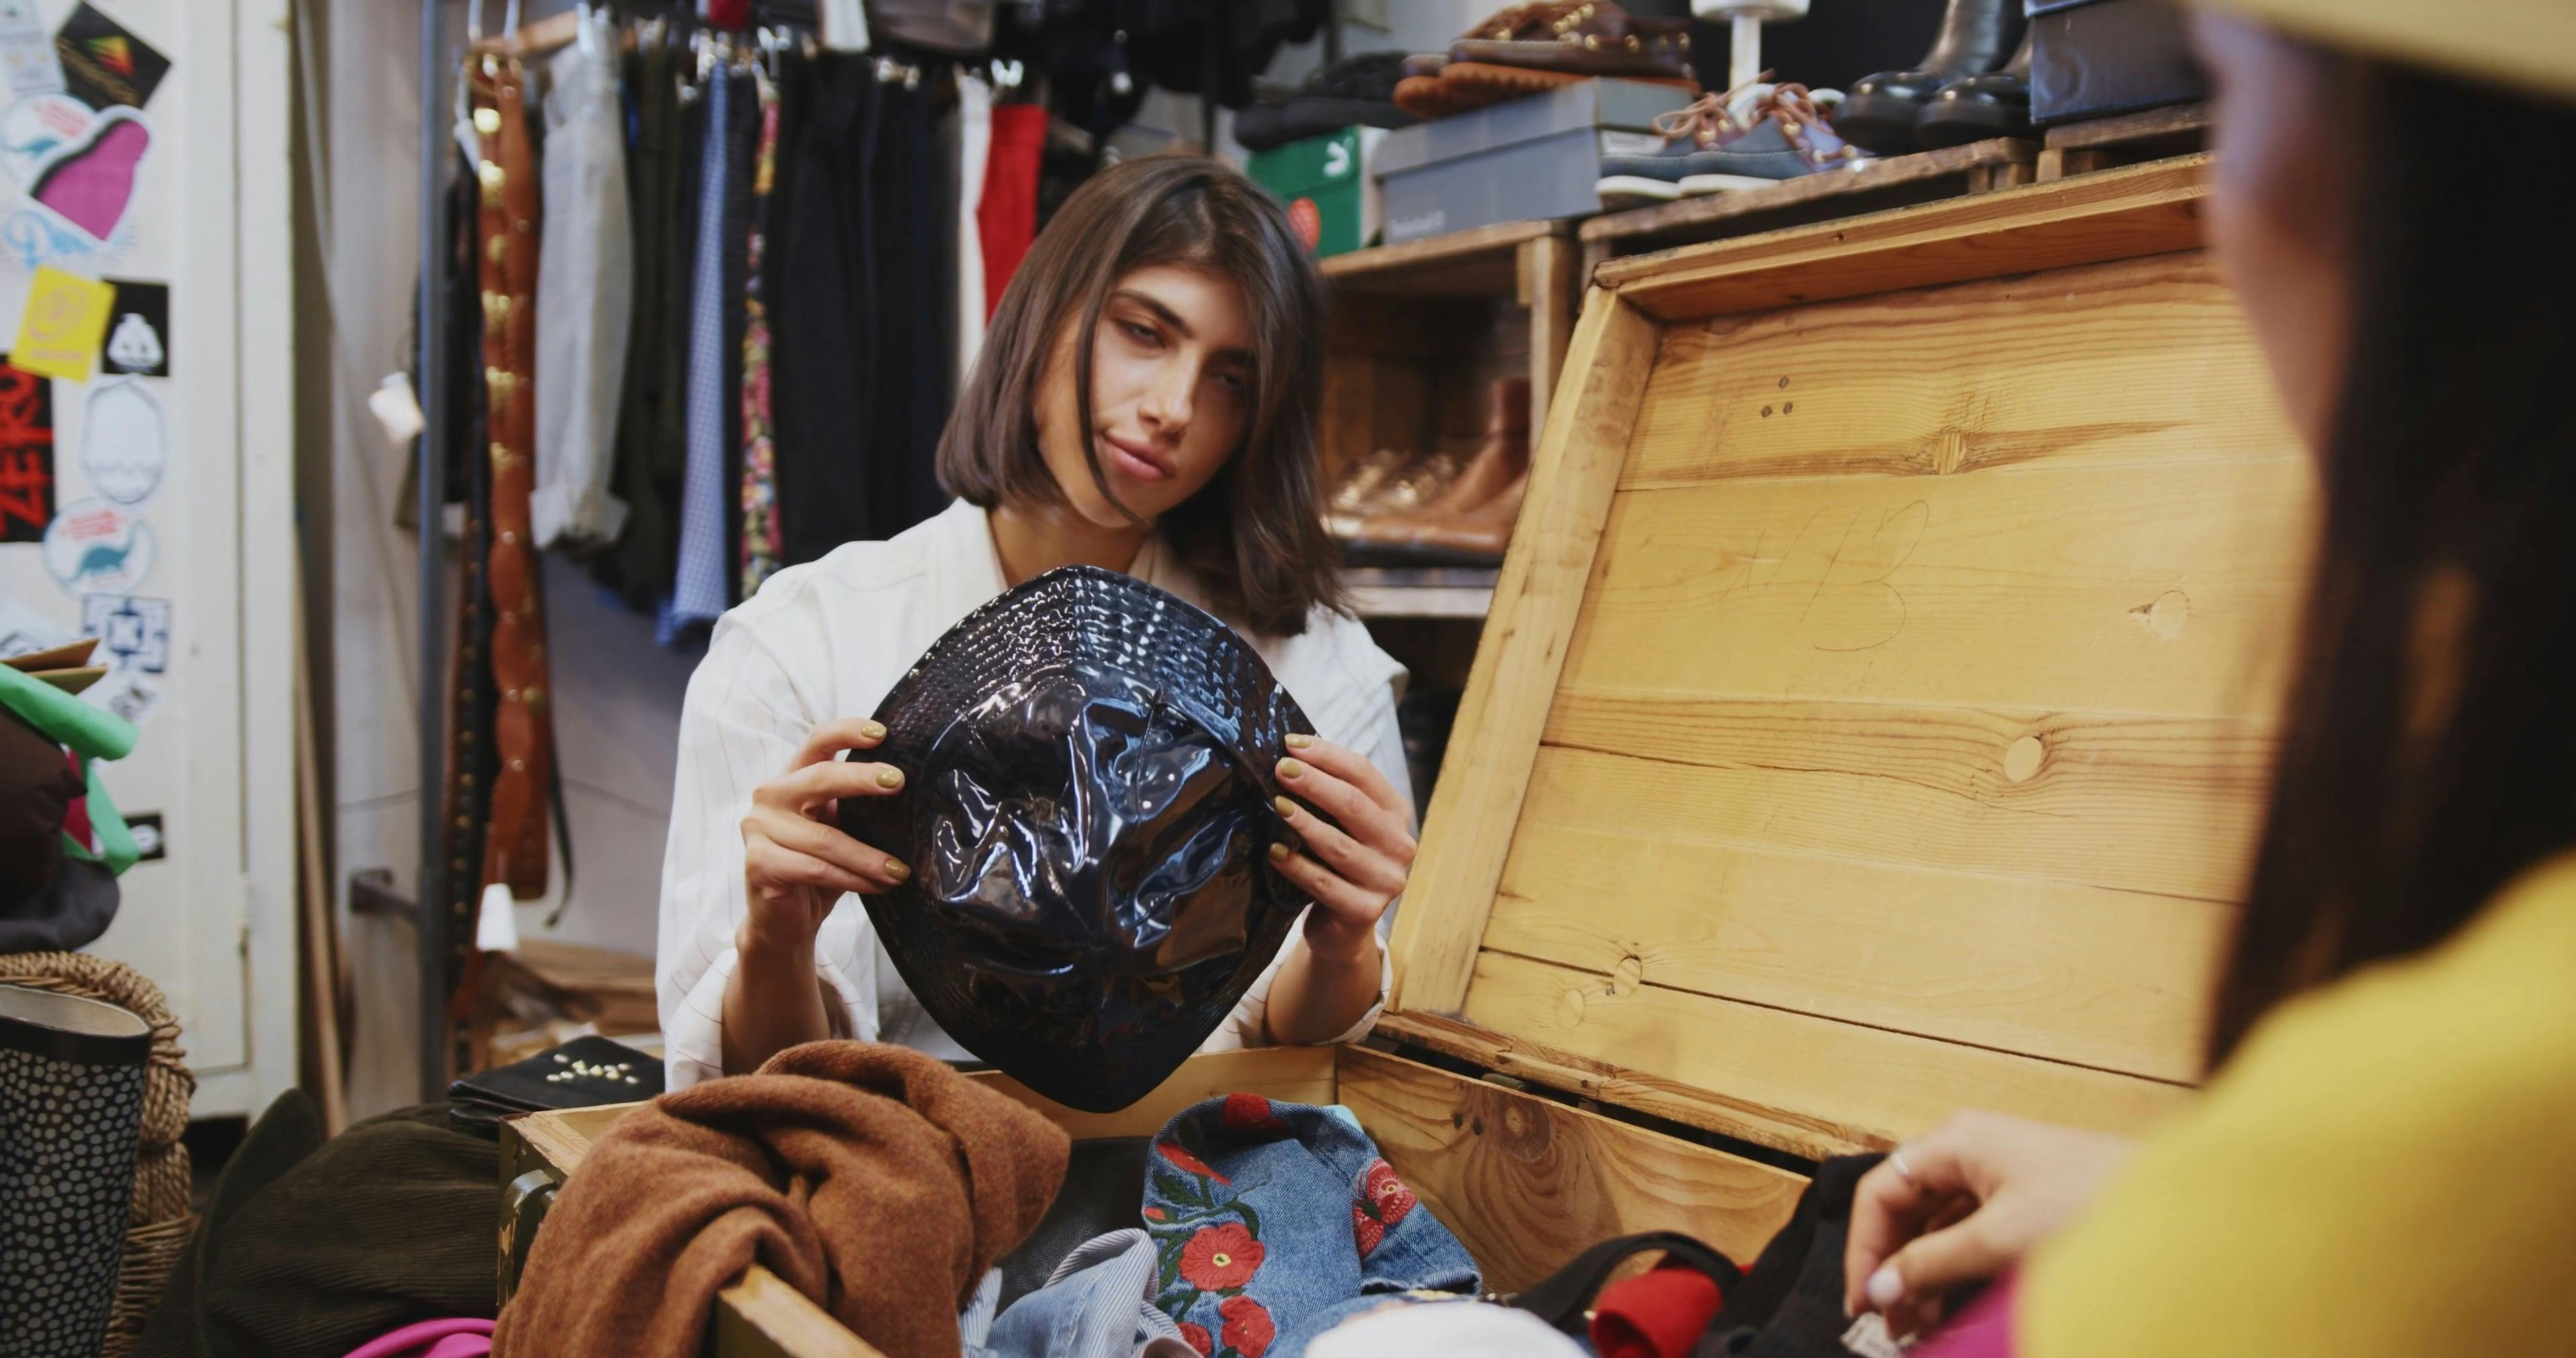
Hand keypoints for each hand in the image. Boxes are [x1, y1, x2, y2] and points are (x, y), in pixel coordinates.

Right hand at [737, 717, 912, 957]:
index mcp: (792, 779)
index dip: (846, 732)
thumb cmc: (818, 871)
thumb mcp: (840, 831)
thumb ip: (857, 809)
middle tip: (899, 783)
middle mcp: (769, 797)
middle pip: (819, 778)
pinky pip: (815, 868)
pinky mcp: (757, 863)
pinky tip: (876, 886)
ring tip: (900, 870)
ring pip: (825, 838)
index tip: (881, 734)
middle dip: (862, 780)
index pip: (816, 742)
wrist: (784, 922)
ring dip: (868, 857)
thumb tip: (911, 794)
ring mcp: (758, 829)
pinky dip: (851, 879)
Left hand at [1266, 734, 1414, 954]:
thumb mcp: (1343, 825)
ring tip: (1276, 805)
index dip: (1328, 756)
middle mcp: (1399, 845)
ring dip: (1305, 823)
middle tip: (1280, 769)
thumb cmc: (1337, 864)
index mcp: (1396, 813)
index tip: (1291, 744)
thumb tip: (1288, 756)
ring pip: (1340, 845)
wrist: (1342, 927)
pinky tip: (1274, 852)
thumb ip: (1329, 795)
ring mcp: (1386, 880)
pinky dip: (1297, 866)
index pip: (1364, 774)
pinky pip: (1325, 885)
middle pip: (1354, 805)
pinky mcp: (1365, 911)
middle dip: (1315, 783)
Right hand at [1843, 1112, 2136, 1338]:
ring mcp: (1998, 1175)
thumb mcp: (1998, 1240)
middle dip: (1892, 1268)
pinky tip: (1950, 1306)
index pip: (1880, 1192)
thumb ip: (1930, 1264)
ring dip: (1921, 1275)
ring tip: (1918, 1325)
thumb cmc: (2091, 1204)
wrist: (2181, 1208)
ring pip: (1936, 1227)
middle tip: (1890, 1324)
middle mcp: (1969, 1151)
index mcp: (1955, 1142)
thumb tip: (1880, 1287)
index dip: (1863, 1248)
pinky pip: (1968, 1235)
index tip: (1862, 1300)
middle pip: (1905, 1210)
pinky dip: (1953, 1270)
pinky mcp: (2024, 1200)